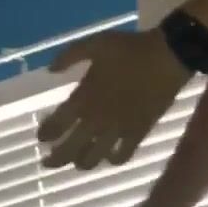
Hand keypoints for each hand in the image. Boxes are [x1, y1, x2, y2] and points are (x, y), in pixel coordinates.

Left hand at [38, 29, 187, 169]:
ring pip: (92, 159)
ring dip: (81, 163)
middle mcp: (96, 120)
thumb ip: (69, 56)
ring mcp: (117, 130)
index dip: (45, 134)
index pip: (55, 125)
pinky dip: (113, 160)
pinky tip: (109, 157)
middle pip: (69, 149)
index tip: (41, 137)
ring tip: (78, 162)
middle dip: (55, 159)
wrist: (166, 57)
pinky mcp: (138, 134)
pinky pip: (122, 156)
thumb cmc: (129, 50)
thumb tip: (50, 70)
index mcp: (82, 99)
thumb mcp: (94, 44)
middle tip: (48, 162)